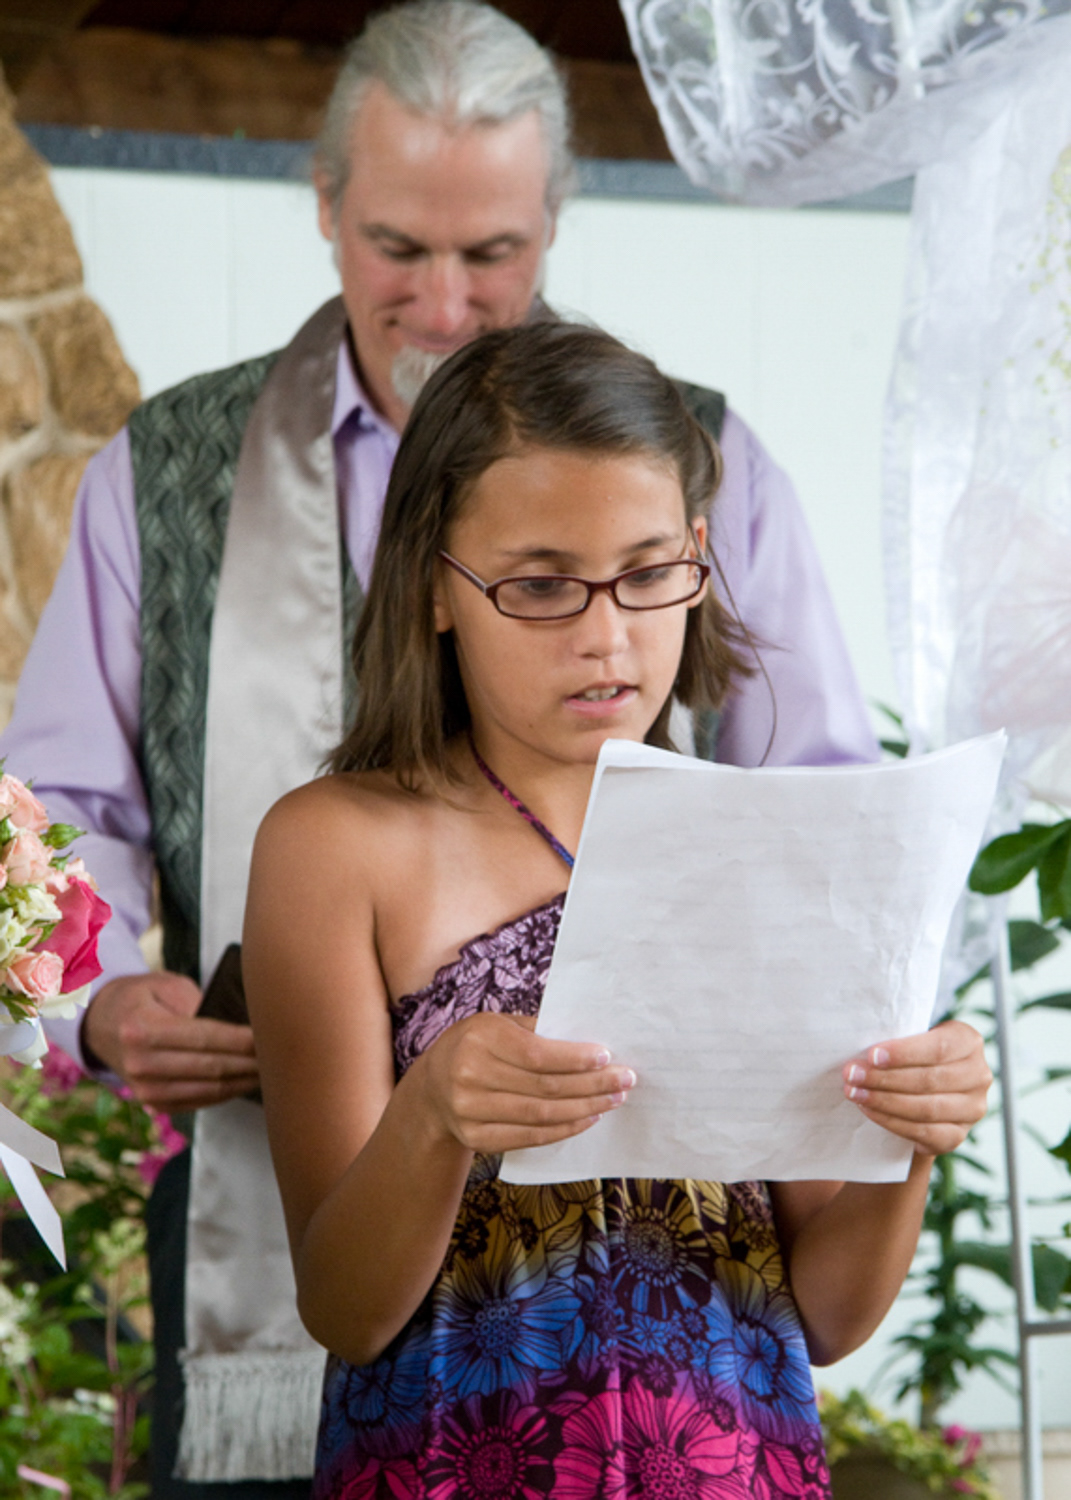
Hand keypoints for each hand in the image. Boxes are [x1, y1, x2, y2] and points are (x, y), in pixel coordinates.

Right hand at [82, 971, 259, 1109]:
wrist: (103, 1024)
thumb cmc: (143, 998)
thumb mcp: (166, 986)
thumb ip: (199, 1004)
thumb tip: (240, 1025)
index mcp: (141, 1030)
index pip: (203, 1038)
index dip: (239, 1040)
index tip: (268, 1036)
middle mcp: (140, 1064)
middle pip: (210, 1067)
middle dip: (249, 1062)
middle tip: (282, 1054)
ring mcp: (145, 1090)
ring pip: (209, 1090)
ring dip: (244, 1081)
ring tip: (273, 1070)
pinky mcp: (154, 1104)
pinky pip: (201, 1101)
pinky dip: (228, 1092)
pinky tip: (249, 1081)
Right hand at [414, 1012, 634, 1154]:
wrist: (432, 1087)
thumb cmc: (477, 1046)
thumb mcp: (497, 1024)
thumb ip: (537, 1030)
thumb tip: (590, 1042)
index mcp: (479, 1038)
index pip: (537, 1054)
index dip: (574, 1059)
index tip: (606, 1057)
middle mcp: (469, 1075)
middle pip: (544, 1087)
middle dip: (592, 1085)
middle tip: (624, 1080)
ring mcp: (470, 1112)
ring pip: (541, 1115)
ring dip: (584, 1109)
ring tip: (612, 1100)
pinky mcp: (476, 1139)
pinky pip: (530, 1137)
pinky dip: (564, 1129)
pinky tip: (587, 1118)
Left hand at [842, 1019, 991, 1156]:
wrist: (927, 1086)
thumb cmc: (914, 1054)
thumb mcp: (913, 1036)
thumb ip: (898, 1038)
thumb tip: (862, 1052)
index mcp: (969, 1042)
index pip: (938, 1048)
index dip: (904, 1053)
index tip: (871, 1056)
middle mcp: (979, 1075)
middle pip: (929, 1080)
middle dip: (884, 1079)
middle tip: (851, 1075)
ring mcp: (973, 1109)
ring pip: (926, 1108)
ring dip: (884, 1101)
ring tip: (855, 1093)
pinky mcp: (958, 1135)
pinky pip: (924, 1132)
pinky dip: (892, 1122)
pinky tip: (869, 1111)